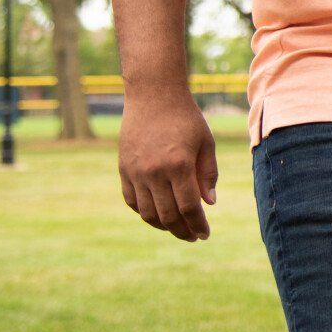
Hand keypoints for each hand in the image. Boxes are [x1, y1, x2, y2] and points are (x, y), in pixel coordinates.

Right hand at [119, 89, 218, 241]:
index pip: (189, 207)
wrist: (153, 95)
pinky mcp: (123, 169)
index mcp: (179, 165)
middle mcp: (154, 172)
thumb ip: (208, 175)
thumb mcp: (206, 144)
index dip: (198, 225)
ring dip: (163, 226)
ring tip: (177, 228)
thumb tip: (209, 204)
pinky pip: (131, 200)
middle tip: (193, 237)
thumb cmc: (186, 118)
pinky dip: (144, 212)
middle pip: (168, 215)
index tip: (205, 234)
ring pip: (147, 212)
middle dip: (182, 231)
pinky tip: (158, 215)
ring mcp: (135, 172)